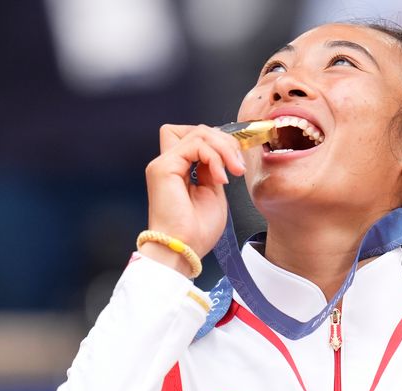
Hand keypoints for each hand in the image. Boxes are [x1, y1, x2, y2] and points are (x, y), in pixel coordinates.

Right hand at [140, 124, 245, 275]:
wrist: (184, 250)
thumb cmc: (196, 232)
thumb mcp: (214, 193)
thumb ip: (214, 169)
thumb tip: (221, 154)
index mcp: (179, 170)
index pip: (196, 138)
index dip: (219, 142)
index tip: (236, 161)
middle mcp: (169, 164)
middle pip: (198, 130)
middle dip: (225, 142)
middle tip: (238, 166)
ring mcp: (164, 164)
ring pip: (198, 133)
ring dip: (223, 149)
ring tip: (233, 172)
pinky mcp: (163, 168)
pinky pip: (194, 144)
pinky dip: (214, 157)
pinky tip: (220, 178)